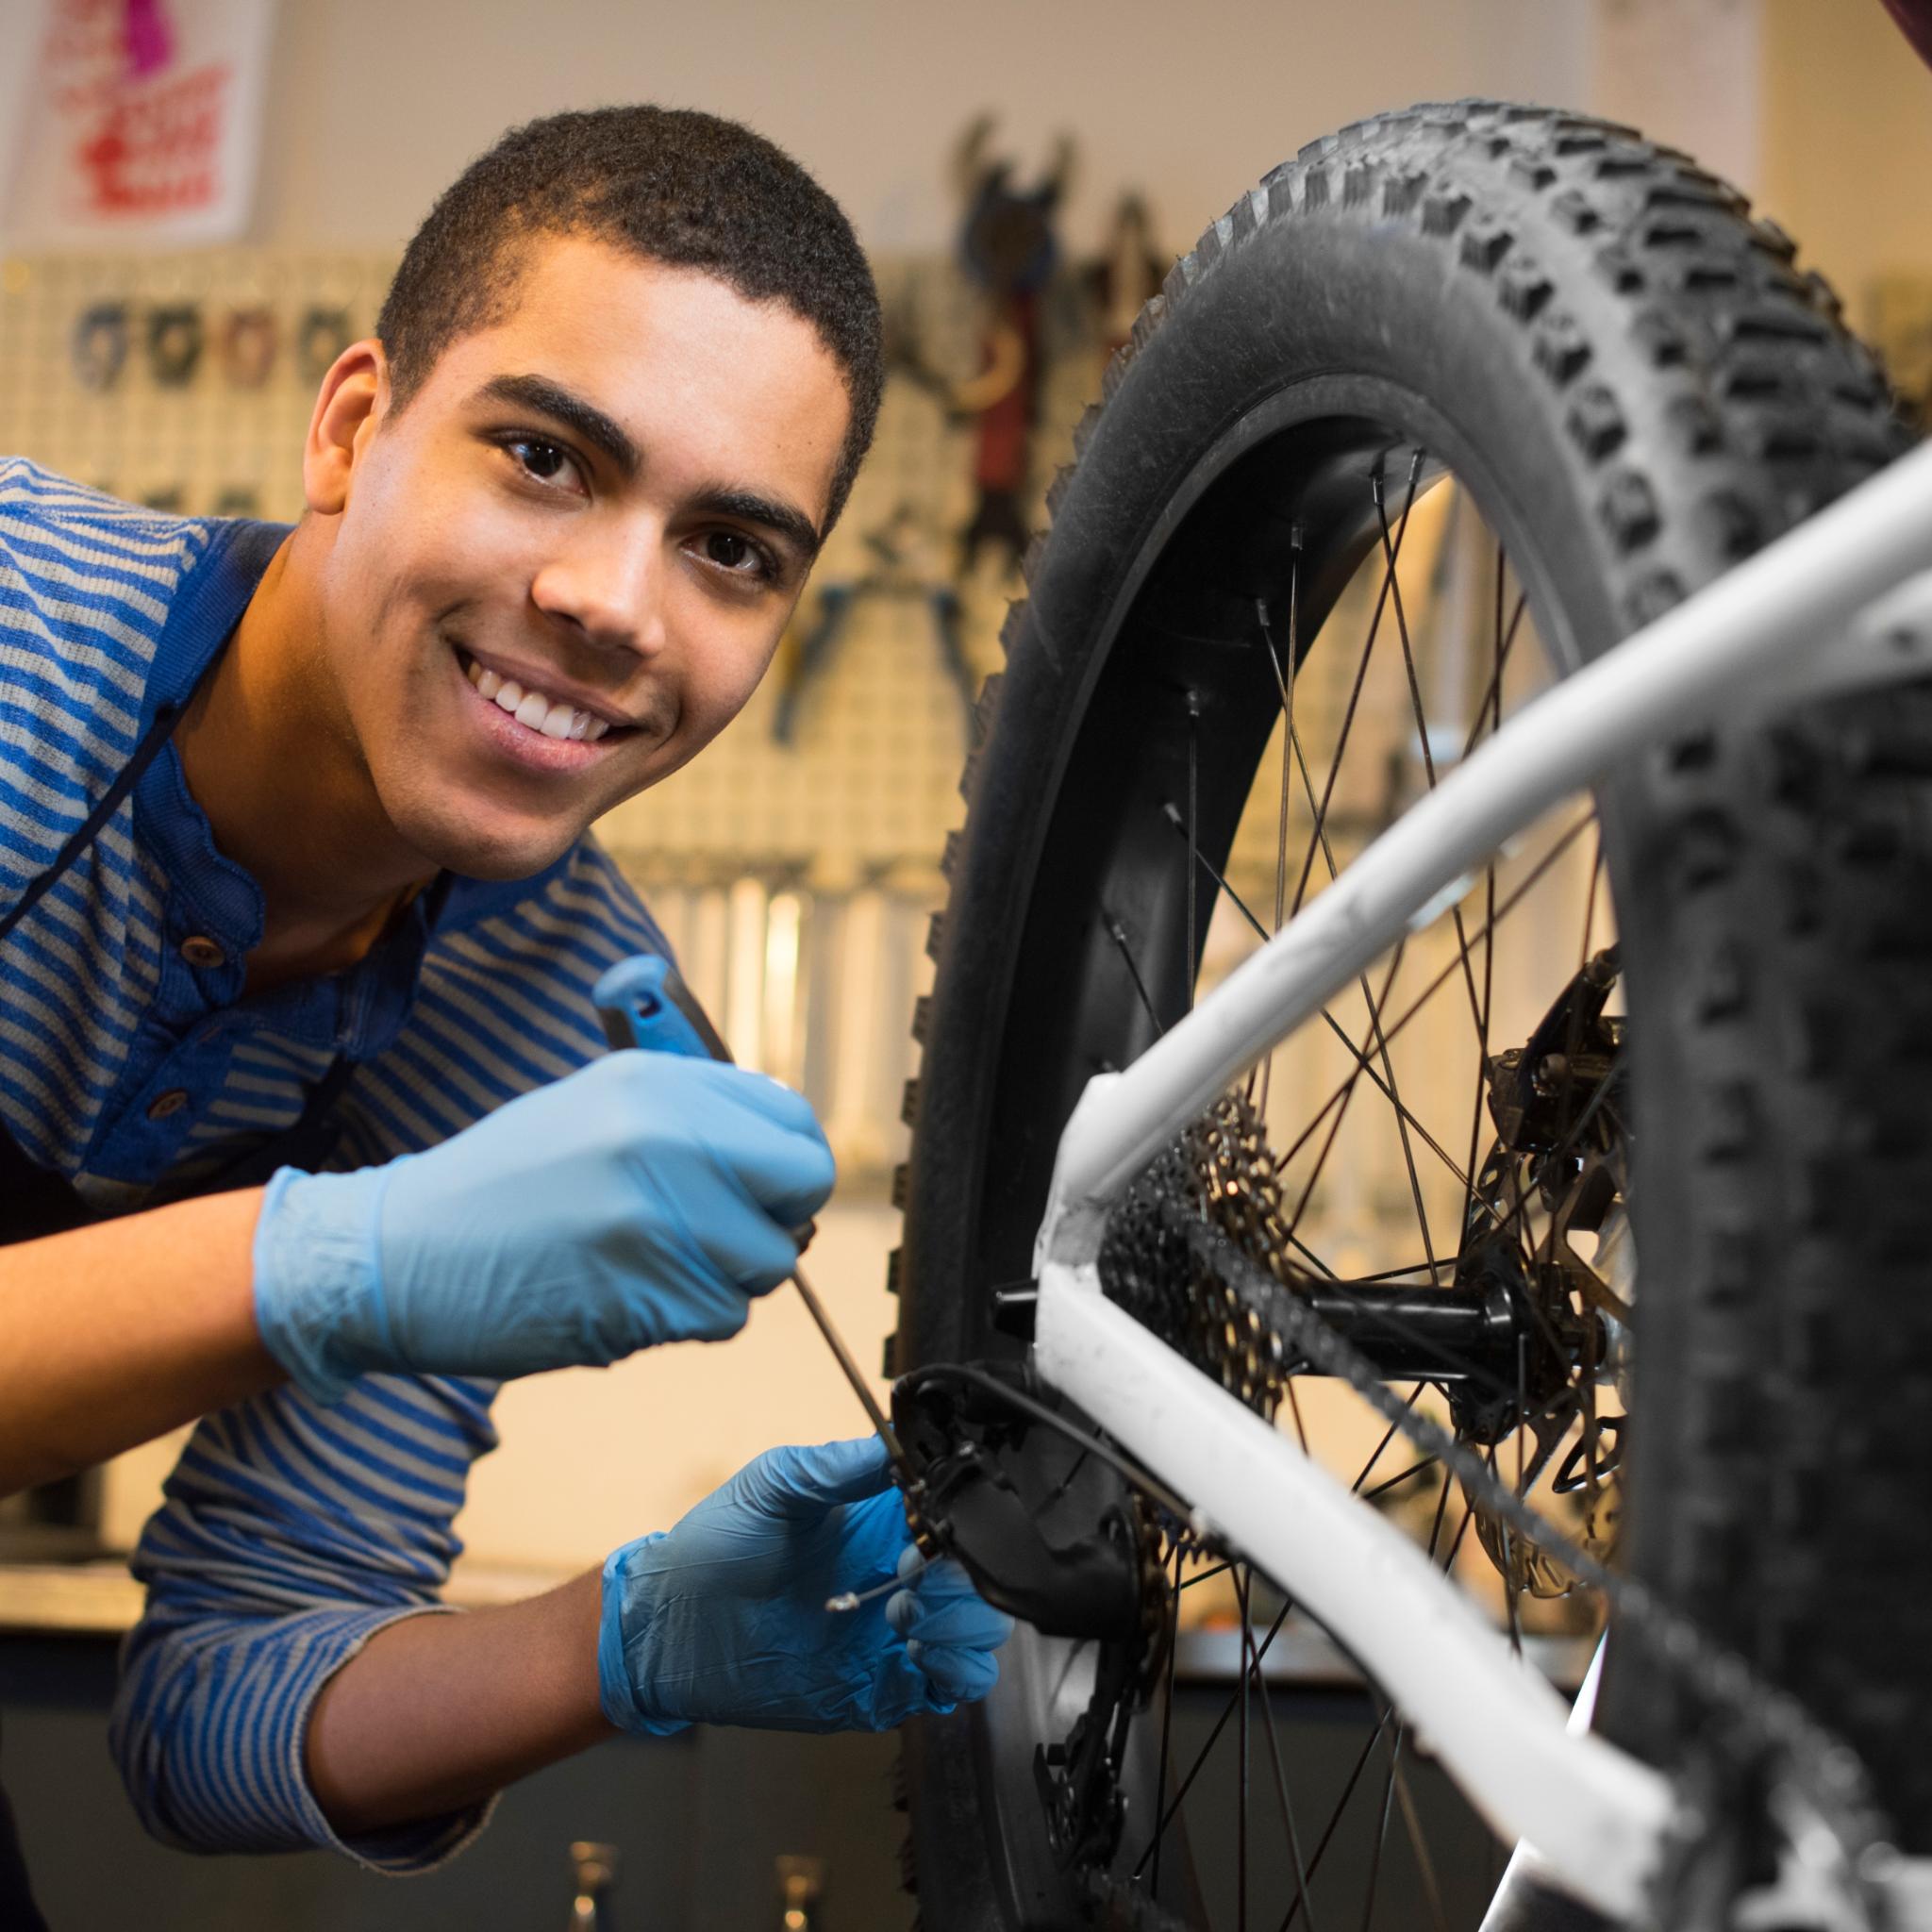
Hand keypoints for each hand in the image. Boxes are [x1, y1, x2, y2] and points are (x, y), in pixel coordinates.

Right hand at [251, 1049, 833, 1401]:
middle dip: (776, 1219)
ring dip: (727, 1278)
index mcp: (656, 1084)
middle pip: (804, 1185)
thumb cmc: (501, 1185)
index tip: (764, 1188)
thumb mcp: (593, 1108)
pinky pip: (723, 1316)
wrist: (398, 1255)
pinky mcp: (646, 1295)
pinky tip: (624, 1296)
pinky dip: (687, 1319)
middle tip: (726, 1235)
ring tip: (650, 1265)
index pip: (793, 1120)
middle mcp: (666, 1139)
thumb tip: (779, 1151)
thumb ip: (688, 1117)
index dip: (788, 1163)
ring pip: (769, 1262)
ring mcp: (658, 1218)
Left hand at [598, 1437, 1013, 1734]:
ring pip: (977, 1634)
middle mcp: (895, 1576)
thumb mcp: (772, 1485)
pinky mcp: (881, 1687)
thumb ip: (836, 1465)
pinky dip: (956, 1672)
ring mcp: (892, 1635)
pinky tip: (918, 1655)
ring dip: (965, 1626)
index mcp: (879, 1521)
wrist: (668, 1629)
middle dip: (966, 1582)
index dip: (959, 1526)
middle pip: (979, 1580)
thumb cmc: (712, 1547)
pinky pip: (949, 1687)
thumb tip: (894, 1444)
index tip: (929, 1532)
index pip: (955, 1519)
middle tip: (915, 1582)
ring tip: (912, 1622)